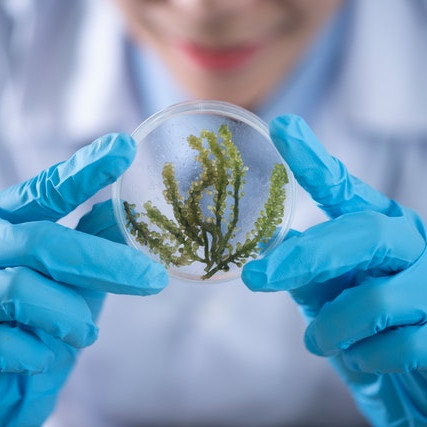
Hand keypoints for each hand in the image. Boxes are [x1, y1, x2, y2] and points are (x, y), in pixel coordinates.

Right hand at [0, 134, 167, 426]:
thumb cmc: (36, 318)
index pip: (47, 191)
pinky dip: (39, 352)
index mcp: (12, 225)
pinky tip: (46, 356)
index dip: (85, 170)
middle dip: (105, 262)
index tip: (125, 148)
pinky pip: (6, 341)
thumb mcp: (69, 277)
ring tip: (87, 333)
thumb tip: (125, 212)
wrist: (4, 376)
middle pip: (44, 241)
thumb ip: (90, 243)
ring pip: (23, 289)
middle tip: (154, 279)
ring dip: (70, 316)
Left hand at [242, 115, 426, 425]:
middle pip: (360, 233)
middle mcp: (410, 244)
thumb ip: (308, 272)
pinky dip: (364, 358)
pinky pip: (396, 345)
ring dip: (333, 327)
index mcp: (378, 228)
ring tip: (319, 340)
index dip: (312, 159)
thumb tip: (271, 247)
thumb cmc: (367, 331)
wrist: (413, 379)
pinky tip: (363, 360)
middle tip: (257, 276)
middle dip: (305, 257)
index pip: (343, 188)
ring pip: (375, 299)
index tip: (282, 127)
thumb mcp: (331, 297)